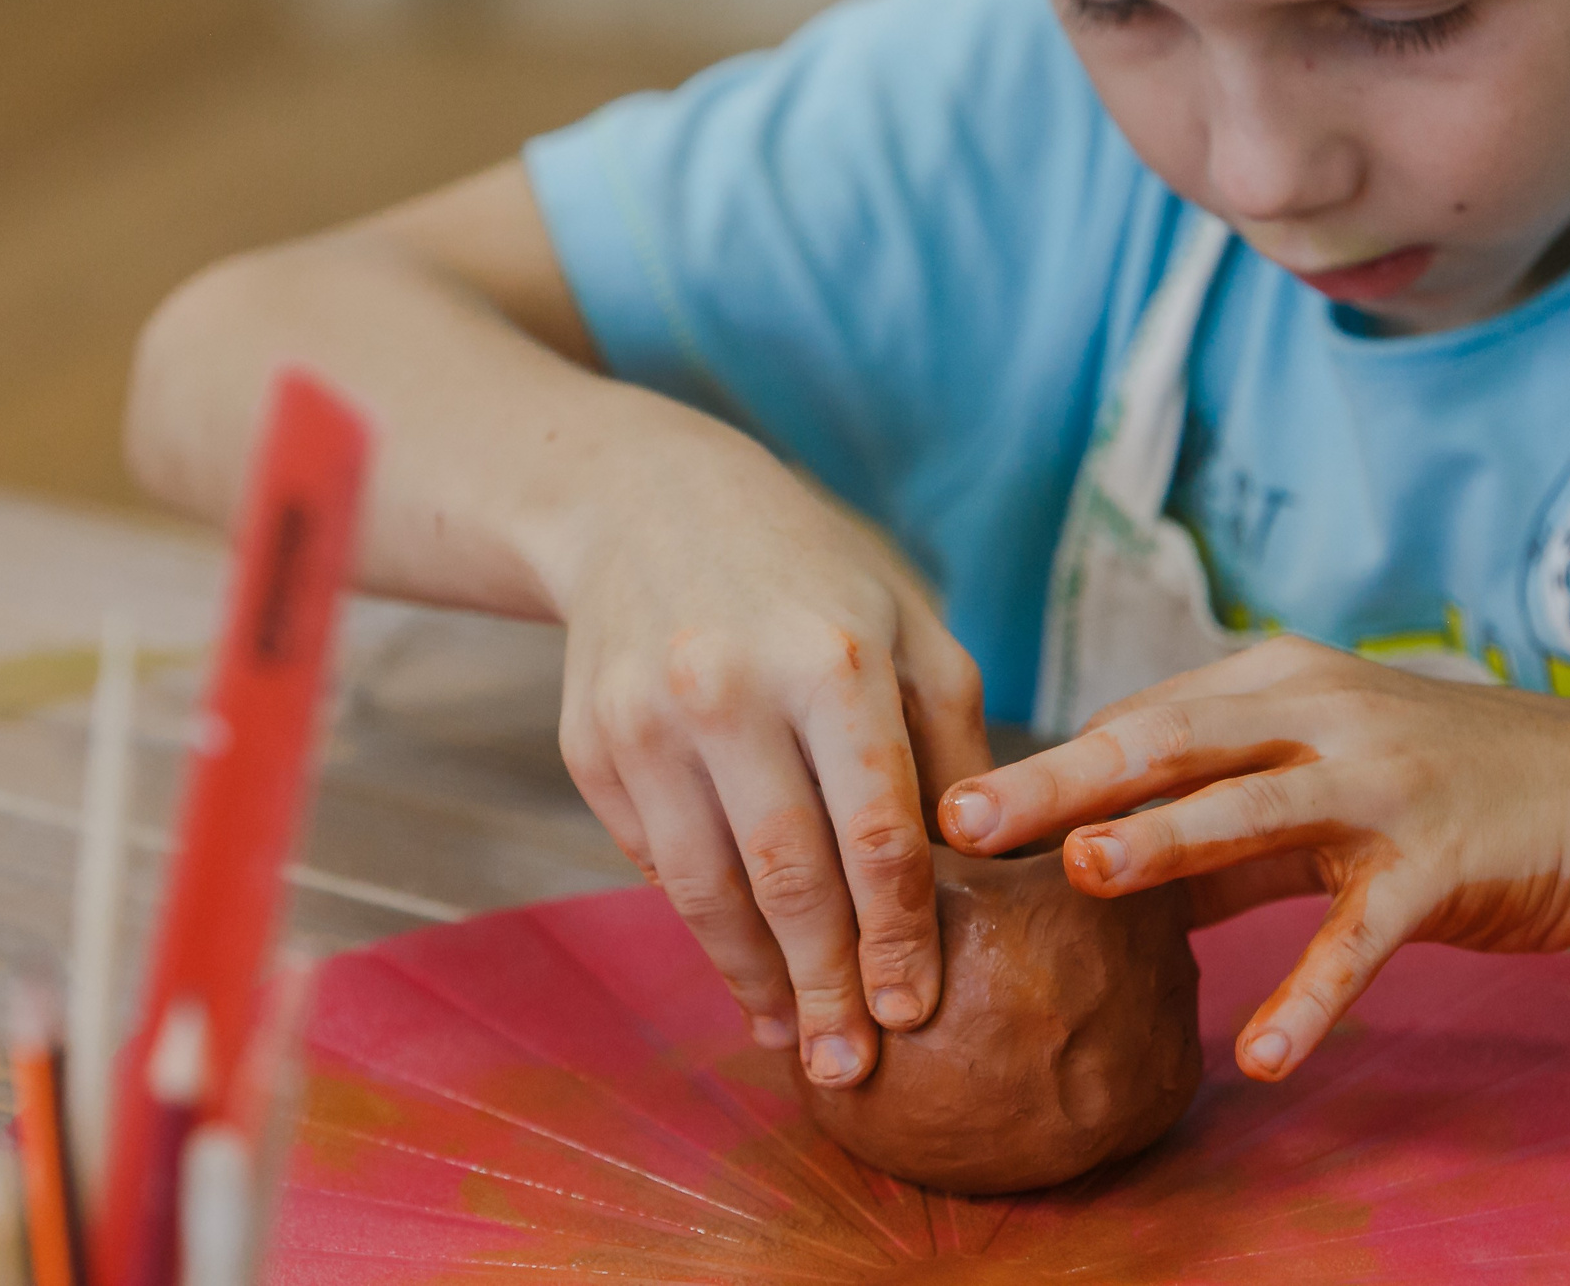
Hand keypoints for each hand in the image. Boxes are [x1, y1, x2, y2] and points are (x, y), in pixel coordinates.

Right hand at [548, 404, 989, 1087]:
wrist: (644, 500)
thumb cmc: (810, 575)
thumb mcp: (909, 627)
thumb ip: (952, 747)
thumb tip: (980, 878)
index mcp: (831, 658)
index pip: (876, 832)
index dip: (898, 936)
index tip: (914, 1013)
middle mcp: (729, 688)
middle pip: (787, 879)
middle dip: (825, 986)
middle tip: (850, 1068)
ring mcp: (646, 719)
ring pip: (704, 889)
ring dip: (750, 978)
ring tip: (789, 1034)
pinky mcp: (589, 742)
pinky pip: (648, 858)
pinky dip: (695, 917)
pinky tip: (735, 956)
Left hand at [935, 636, 1569, 1081]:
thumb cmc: (1441, 782)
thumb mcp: (1316, 775)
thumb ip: (1214, 816)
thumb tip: (1094, 863)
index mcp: (1278, 682)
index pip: (1143, 719)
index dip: (1049, 762)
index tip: (956, 804)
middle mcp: (1322, 714)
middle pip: (1172, 740)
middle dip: (1061, 777)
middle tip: (964, 819)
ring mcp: (1384, 783)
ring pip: (1257, 807)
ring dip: (1168, 839)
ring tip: (1080, 873)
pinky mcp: (1441, 861)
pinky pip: (1363, 934)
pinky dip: (1312, 992)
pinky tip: (1262, 1052)